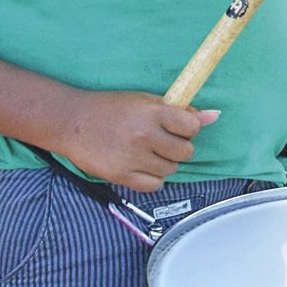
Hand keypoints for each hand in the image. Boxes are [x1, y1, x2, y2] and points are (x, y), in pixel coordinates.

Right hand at [57, 91, 215, 191]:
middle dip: (178, 146)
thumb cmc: (111, 108)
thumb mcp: (146, 101)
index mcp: (152, 113)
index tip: (176, 127)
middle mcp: (144, 136)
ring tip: (146, 151)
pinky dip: (152, 178)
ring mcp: (133, 158)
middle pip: (186, 152)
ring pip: (172, 169)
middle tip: (160, 140)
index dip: (188, 129)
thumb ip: (180, 111)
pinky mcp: (122, 176)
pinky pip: (155, 185)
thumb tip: (215, 116)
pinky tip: (140, 164)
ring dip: (164, 162)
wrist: (71, 122)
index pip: (192, 127)